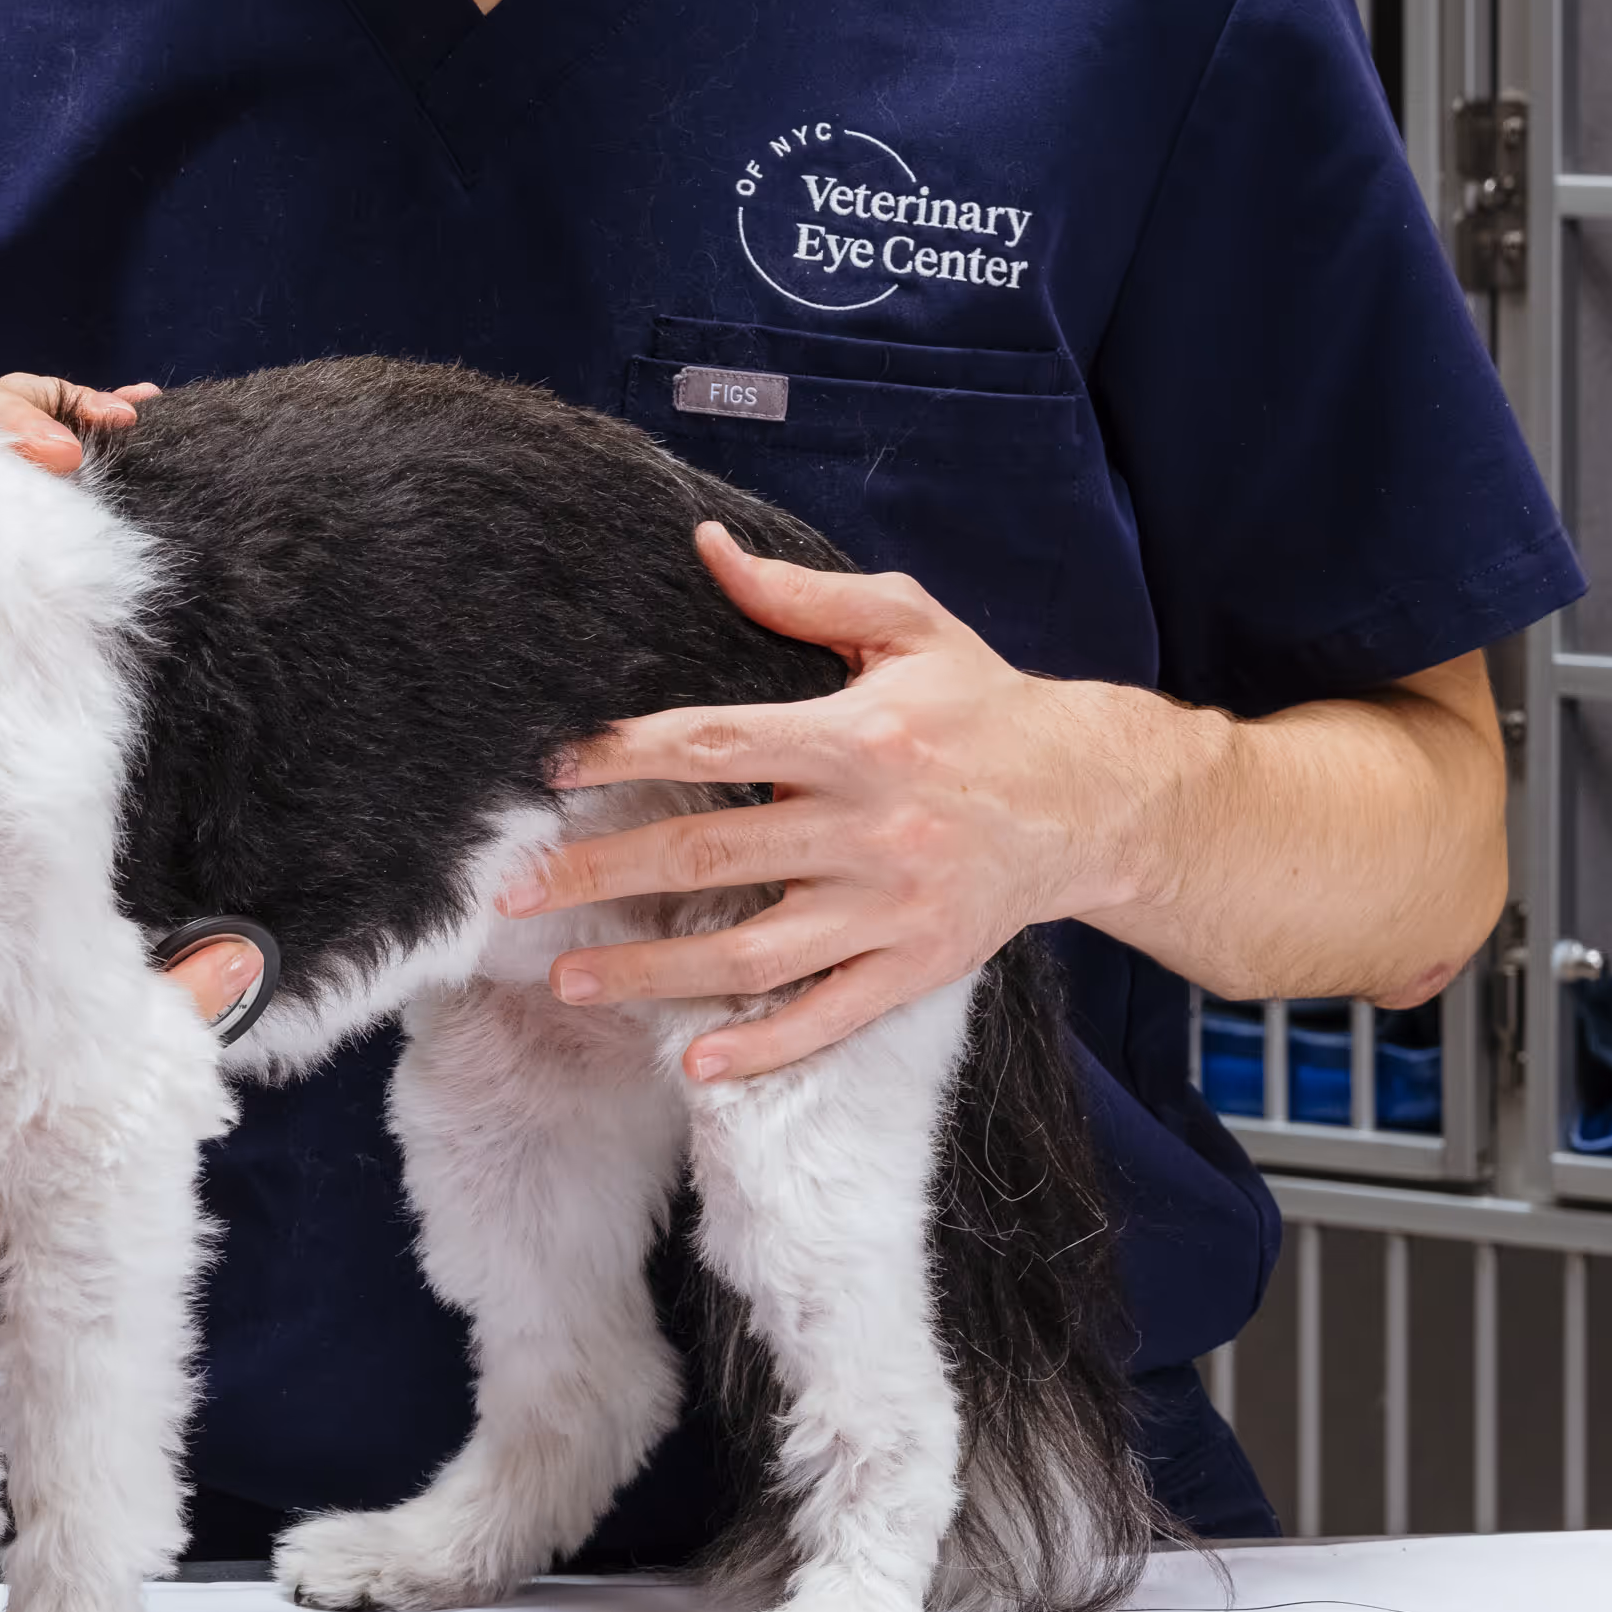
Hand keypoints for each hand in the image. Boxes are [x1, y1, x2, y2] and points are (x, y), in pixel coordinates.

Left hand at [493, 523, 1168, 1086]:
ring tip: (570, 982)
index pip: (715, 742)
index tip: (551, 771)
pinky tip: (697, 1062)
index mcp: (856, 737)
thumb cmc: (985, 705)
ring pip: (754, 951)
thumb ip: (803, 595)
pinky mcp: (917, 965)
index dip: (626, 755)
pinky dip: (765, 1044)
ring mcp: (891, 906)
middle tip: (516, 893)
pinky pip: (830, 1015)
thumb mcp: (908, 627)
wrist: (1095, 798)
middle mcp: (869, 827)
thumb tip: (708, 548)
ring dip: (655, 972)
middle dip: (604, 875)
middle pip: (712, 854)